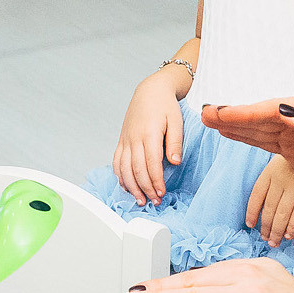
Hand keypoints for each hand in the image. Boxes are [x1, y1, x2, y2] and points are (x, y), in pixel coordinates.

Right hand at [112, 71, 185, 205]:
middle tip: (154, 201)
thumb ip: (175, 142)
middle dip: (145, 189)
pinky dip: (120, 177)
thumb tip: (175, 162)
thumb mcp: (176, 121)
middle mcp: (134, 138)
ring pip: (124, 169)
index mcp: (149, 133)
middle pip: (137, 170)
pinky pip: (117, 162)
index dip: (156, 181)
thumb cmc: (165, 105)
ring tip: (141, 200)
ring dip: (132, 187)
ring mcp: (125, 140)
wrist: (150, 91)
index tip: (162, 192)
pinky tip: (127, 187)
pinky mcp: (121, 141)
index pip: (151, 164)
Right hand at [205, 97, 293, 216]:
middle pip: (263, 115)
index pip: (276, 108)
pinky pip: (265, 142)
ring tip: (209, 119)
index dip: (248, 112)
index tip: (224, 113)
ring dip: (235, 124)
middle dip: (234, 115)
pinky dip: (246, 137)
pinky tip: (230, 132)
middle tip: (206, 113)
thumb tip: (284, 109)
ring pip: (260, 128)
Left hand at [245, 154, 293, 246]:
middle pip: (269, 208)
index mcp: (270, 171)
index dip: (252, 212)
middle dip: (266, 227)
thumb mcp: (282, 164)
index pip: (256, 195)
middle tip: (265, 239)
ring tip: (274, 242)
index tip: (250, 225)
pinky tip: (288, 235)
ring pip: (282, 214)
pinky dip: (293, 226)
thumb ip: (272, 182)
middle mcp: (281, 178)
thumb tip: (264, 210)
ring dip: (277, 231)